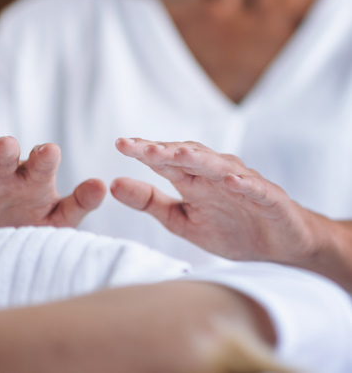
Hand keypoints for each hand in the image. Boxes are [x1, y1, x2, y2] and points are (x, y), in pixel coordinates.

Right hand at [0, 137, 105, 248]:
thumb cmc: (31, 227)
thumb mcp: (57, 219)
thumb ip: (79, 204)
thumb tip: (103, 185)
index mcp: (35, 179)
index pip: (42, 162)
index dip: (45, 156)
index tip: (49, 152)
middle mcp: (8, 176)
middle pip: (7, 156)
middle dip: (7, 149)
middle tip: (7, 146)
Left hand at [112, 138, 321, 263]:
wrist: (278, 246)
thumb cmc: (229, 228)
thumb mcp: (180, 220)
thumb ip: (149, 202)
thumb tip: (112, 183)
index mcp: (192, 180)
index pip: (164, 161)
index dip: (144, 152)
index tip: (120, 144)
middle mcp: (214, 175)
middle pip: (187, 157)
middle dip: (164, 150)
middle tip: (139, 147)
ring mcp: (242, 183)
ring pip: (218, 166)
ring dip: (199, 158)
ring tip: (179, 153)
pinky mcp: (268, 197)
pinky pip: (255, 188)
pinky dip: (244, 183)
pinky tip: (231, 180)